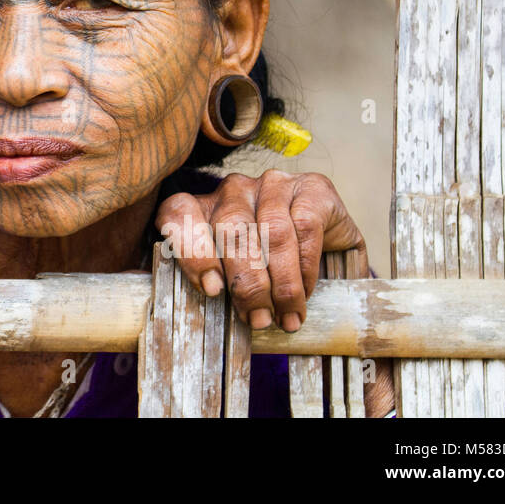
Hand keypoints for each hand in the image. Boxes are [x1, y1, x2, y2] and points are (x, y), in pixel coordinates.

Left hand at [156, 170, 363, 331]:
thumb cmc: (267, 263)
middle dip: (246, 283)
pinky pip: (305, 227)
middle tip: (258, 319)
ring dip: (280, 282)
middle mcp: (232, 190)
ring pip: (272, 232)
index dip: (191, 250)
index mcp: (202, 207)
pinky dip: (305, 267)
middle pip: (231, 231)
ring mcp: (270, 184)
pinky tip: (305, 291)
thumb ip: (216, 283)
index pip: (178, 213)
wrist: (326, 238)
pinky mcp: (309, 187)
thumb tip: (205, 317)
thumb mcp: (234, 272)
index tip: (211, 290)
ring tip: (286, 316)